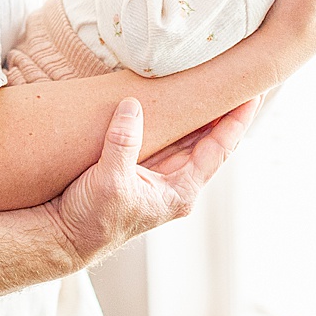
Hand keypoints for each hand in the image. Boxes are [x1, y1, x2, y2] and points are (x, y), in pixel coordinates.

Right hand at [41, 97, 255, 266]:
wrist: (63, 238)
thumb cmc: (91, 221)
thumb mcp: (110, 182)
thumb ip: (124, 143)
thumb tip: (133, 107)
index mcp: (180, 191)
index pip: (219, 149)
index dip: (236, 121)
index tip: (252, 94)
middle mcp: (173, 182)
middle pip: (207, 139)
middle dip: (220, 110)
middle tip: (232, 77)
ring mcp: (155, 174)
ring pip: (184, 136)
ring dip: (194, 111)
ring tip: (206, 80)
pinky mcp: (134, 166)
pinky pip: (158, 135)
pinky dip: (166, 116)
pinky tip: (166, 96)